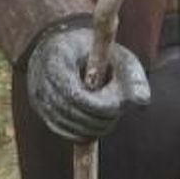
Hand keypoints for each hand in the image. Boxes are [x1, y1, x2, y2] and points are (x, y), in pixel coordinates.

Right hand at [27, 26, 149, 142]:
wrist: (67, 44)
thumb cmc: (99, 51)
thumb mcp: (119, 57)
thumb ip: (133, 78)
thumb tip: (143, 102)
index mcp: (59, 57)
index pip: (75, 94)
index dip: (97, 106)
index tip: (117, 107)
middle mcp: (41, 76)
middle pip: (68, 111)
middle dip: (96, 119)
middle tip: (115, 116)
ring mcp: (36, 91)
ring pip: (63, 123)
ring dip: (88, 128)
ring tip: (107, 121)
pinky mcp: (39, 105)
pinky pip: (57, 127)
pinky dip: (76, 133)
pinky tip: (92, 129)